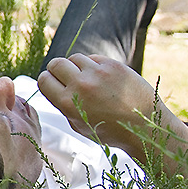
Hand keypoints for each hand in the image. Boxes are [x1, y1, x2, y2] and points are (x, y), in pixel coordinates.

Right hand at [37, 54, 158, 151]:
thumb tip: (55, 87)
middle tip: (66, 78)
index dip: (47, 82)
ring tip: (86, 78)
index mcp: (68, 103)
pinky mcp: (113, 65)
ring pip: (74, 58)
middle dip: (57, 70)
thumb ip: (63, 105)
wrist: (145, 127)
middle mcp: (81, 85)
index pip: (43, 80)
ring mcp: (98, 73)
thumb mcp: (78, 125)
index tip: (53, 85)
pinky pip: (93, 58)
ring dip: (76, 67)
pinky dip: (93, 65)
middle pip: (56, 64)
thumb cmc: (110, 130)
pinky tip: (100, 78)